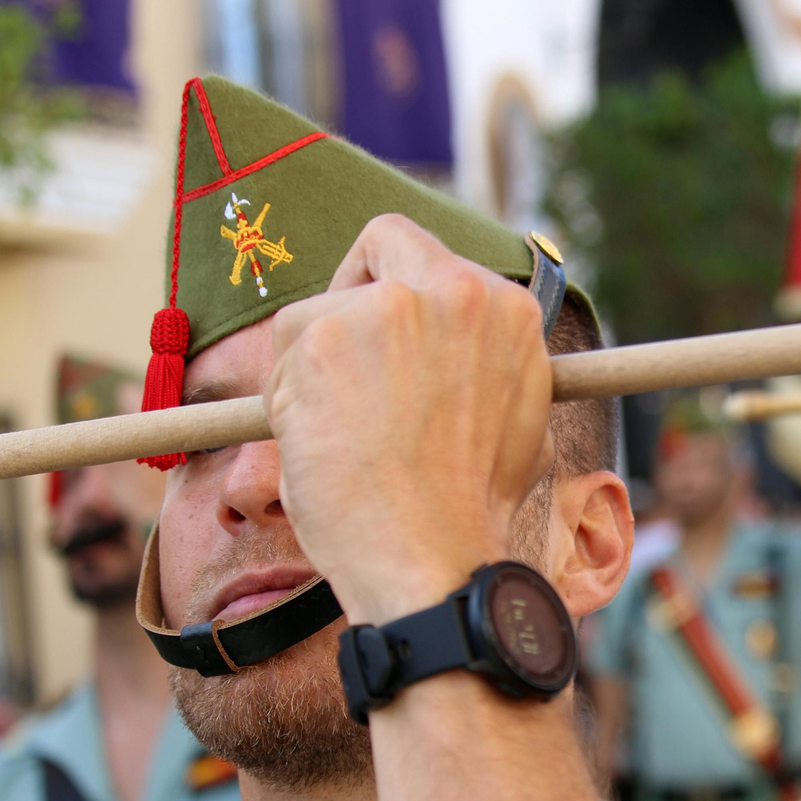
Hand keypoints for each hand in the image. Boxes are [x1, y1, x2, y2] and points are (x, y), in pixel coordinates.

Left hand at [266, 215, 553, 621]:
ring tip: (345, 440)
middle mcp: (454, 290)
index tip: (386, 330)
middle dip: (352, 294)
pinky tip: (322, 447)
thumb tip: (464, 364)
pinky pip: (285, 354)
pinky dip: (288, 399)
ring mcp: (387, 309)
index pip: (433, 256)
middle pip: (379, 244)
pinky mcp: (324, 336)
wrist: (430, 555)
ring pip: (320, 310)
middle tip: (344, 362)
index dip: (400, 289)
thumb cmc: (468, 508)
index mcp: (505, 308)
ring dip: (317, 366)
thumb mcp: (515, 423)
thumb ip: (484, 368)